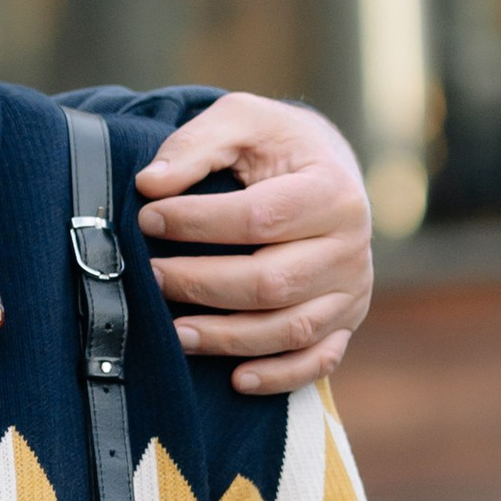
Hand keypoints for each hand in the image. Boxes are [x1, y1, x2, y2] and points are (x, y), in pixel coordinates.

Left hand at [134, 97, 372, 395]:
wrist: (323, 169)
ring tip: (172, 331)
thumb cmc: (274, 146)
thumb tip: (152, 183)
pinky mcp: (345, 321)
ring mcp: (352, 290)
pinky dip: (280, 376)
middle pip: (271, 283)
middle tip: (150, 276)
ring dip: (227, 337)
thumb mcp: (241, 121)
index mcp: (332, 191)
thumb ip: (197, 144)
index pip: (261, 217)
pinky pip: (319, 360)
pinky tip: (237, 379)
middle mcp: (351, 246)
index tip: (148, 217)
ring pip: (290, 329)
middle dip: (201, 284)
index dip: (198, 222)